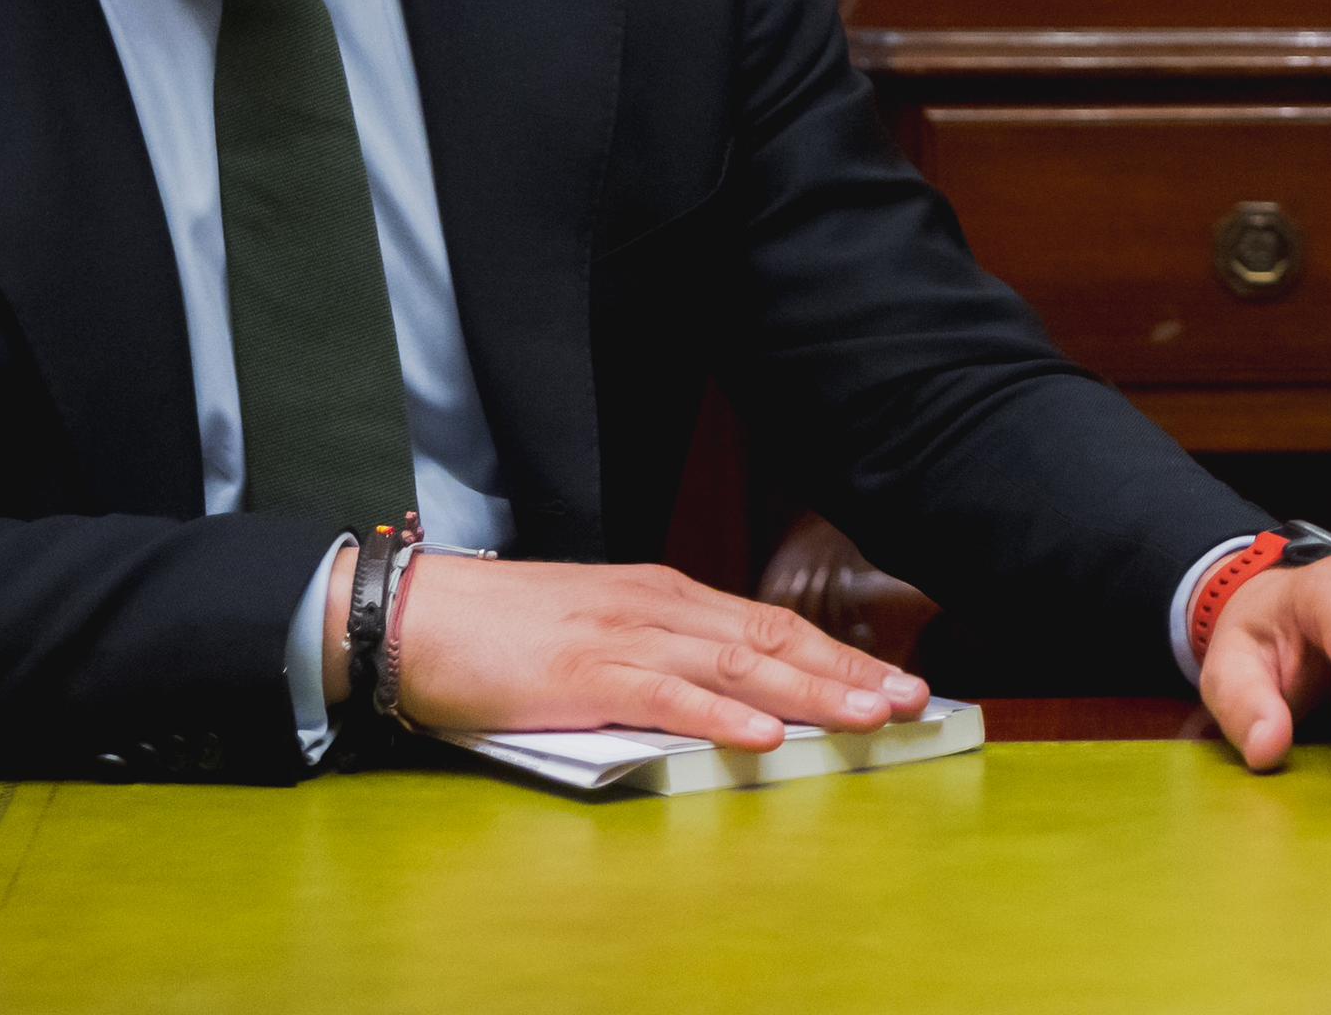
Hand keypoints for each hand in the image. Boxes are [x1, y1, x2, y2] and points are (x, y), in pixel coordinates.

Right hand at [381, 555, 935, 750]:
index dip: (838, 654)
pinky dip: (721, 715)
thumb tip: (722, 698)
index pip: (771, 624)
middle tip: (914, 700)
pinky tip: (764, 734)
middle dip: (848, 671)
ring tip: (868, 716)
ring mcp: (622, 636)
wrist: (415, 612)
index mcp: (664, 596)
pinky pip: (665, 695)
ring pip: (736, 665)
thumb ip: (658, 659)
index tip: (895, 680)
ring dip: (810, 692)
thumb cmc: (501, 630)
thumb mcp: (598, 634)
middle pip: (772, 639)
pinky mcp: (582, 670)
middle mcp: (657, 606)